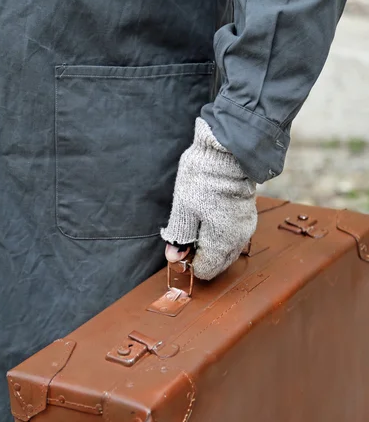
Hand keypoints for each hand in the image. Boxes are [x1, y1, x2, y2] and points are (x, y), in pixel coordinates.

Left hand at [161, 118, 256, 279]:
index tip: (180, 248)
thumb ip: (179, 236)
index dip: (190, 263)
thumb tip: (174, 258)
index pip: (206, 270)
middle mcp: (238, 240)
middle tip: (186, 238)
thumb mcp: (183, 209)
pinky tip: (210, 220)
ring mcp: (246, 228)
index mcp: (221, 243)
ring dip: (212, 246)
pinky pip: (234, 236)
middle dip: (202, 256)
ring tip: (197, 227)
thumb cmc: (202, 180)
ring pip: (227, 250)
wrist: (227, 152)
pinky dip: (221, 235)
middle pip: (219, 263)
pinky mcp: (248, 215)